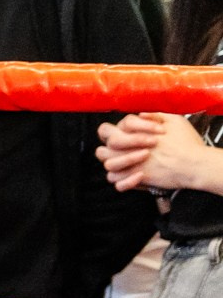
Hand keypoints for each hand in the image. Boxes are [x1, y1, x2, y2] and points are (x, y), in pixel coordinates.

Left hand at [99, 113, 219, 193]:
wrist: (192, 164)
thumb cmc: (186, 142)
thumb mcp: (174, 120)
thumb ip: (155, 116)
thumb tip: (141, 114)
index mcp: (133, 132)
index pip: (120, 125)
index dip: (134, 126)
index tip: (153, 133)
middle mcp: (126, 148)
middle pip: (104, 144)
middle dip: (115, 146)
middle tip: (133, 147)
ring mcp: (128, 164)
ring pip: (107, 165)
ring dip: (118, 162)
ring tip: (139, 161)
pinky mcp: (133, 179)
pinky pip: (116, 182)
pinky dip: (124, 181)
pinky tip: (140, 176)